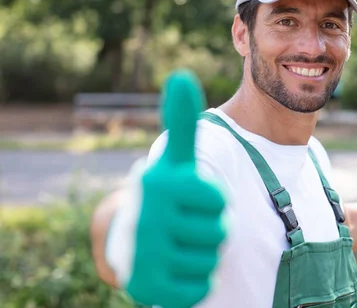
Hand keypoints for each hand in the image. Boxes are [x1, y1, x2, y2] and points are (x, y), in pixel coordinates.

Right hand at [106, 70, 226, 307]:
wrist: (132, 244)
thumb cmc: (166, 197)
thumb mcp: (175, 161)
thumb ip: (183, 121)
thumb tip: (181, 74)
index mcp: (159, 183)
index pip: (217, 198)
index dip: (211, 200)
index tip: (190, 197)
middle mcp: (148, 218)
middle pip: (220, 231)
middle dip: (210, 229)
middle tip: (186, 225)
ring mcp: (146, 256)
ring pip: (212, 259)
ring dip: (204, 254)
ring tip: (180, 244)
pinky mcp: (150, 290)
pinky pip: (201, 286)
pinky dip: (196, 280)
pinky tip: (176, 268)